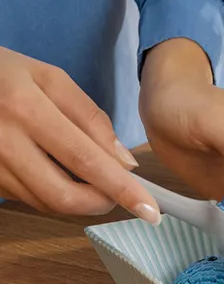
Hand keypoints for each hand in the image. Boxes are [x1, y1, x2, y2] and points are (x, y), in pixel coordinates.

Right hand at [0, 47, 159, 218]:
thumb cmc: (5, 74)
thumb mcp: (51, 79)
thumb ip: (90, 118)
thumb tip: (123, 161)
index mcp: (26, 109)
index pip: (84, 159)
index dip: (121, 188)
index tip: (149, 208)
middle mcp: (4, 143)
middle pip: (63, 195)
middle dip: (101, 202)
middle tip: (123, 196)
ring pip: (46, 203)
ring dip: (80, 201)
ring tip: (96, 181)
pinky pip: (29, 199)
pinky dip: (55, 195)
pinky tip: (65, 177)